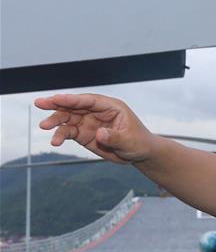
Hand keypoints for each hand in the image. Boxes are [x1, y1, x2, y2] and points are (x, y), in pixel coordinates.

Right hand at [35, 93, 155, 163]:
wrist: (139, 154)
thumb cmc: (139, 142)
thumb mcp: (129, 140)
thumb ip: (114, 137)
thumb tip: (99, 134)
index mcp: (110, 107)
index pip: (89, 100)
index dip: (72, 98)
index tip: (56, 98)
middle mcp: (97, 112)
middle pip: (74, 105)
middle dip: (57, 104)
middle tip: (40, 103)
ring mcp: (89, 122)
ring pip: (68, 118)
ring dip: (56, 121)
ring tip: (45, 127)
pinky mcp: (84, 134)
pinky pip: (69, 132)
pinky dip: (61, 135)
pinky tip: (55, 141)